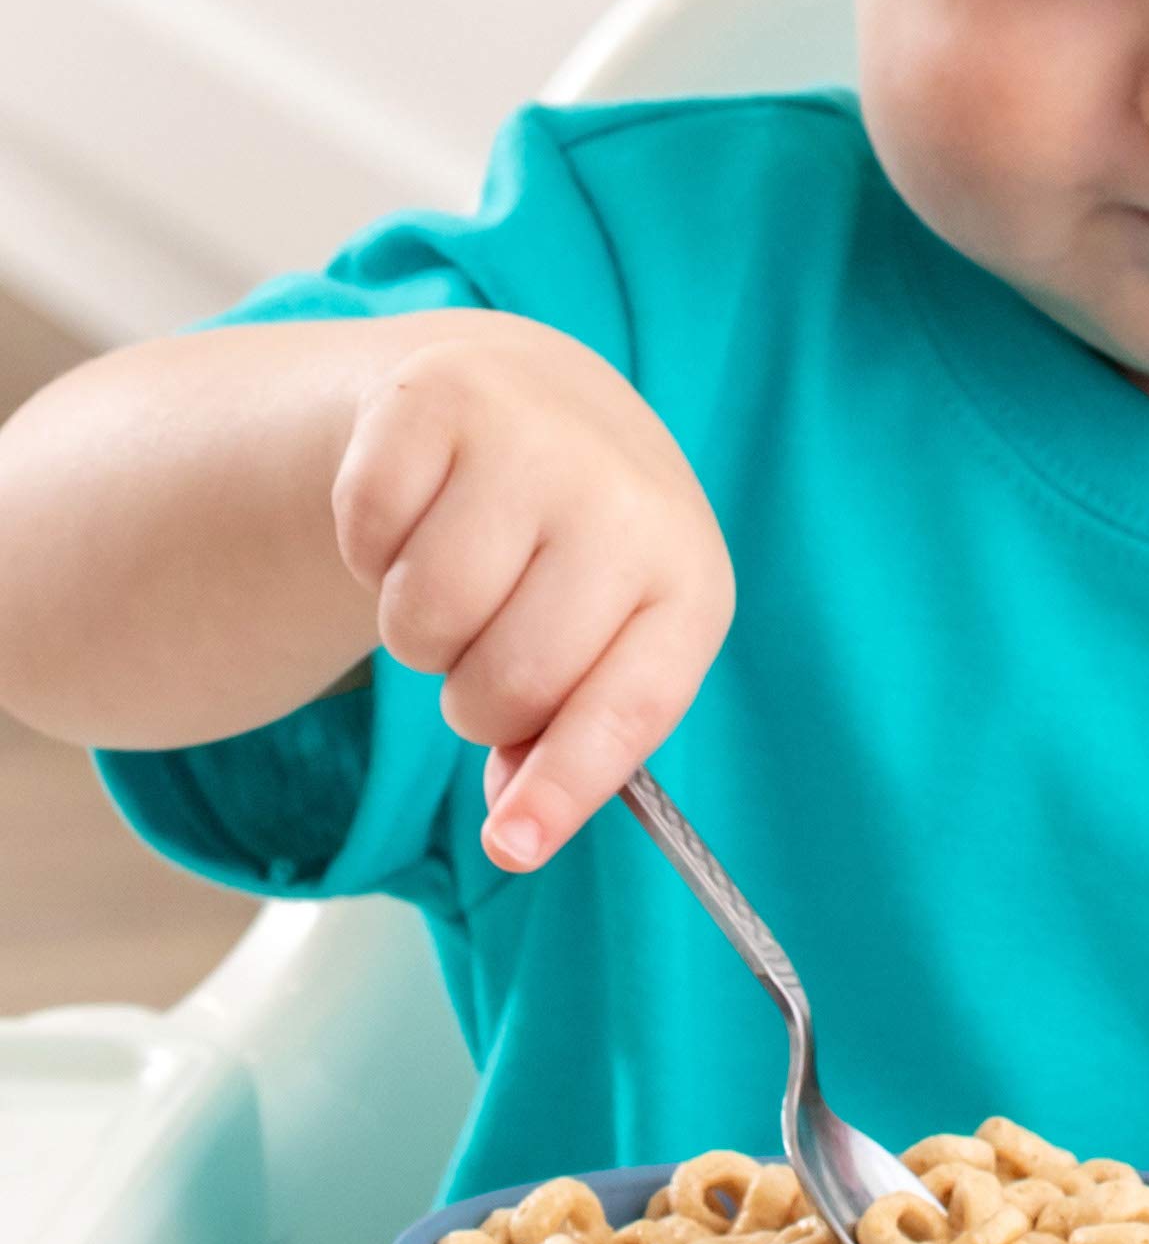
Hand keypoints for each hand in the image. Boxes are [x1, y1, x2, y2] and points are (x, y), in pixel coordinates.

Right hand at [330, 317, 734, 871]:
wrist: (539, 402)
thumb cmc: (580, 560)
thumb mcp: (608, 644)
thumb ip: (569, 742)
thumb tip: (514, 834)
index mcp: (689, 582)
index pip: (627, 710)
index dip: (563, 787)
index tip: (512, 847)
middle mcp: (625, 503)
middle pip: (508, 680)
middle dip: (475, 700)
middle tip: (487, 652)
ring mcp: (533, 440)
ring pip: (425, 618)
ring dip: (418, 634)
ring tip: (458, 585)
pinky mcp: (436, 396)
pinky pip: (364, 537)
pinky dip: (368, 553)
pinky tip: (417, 519)